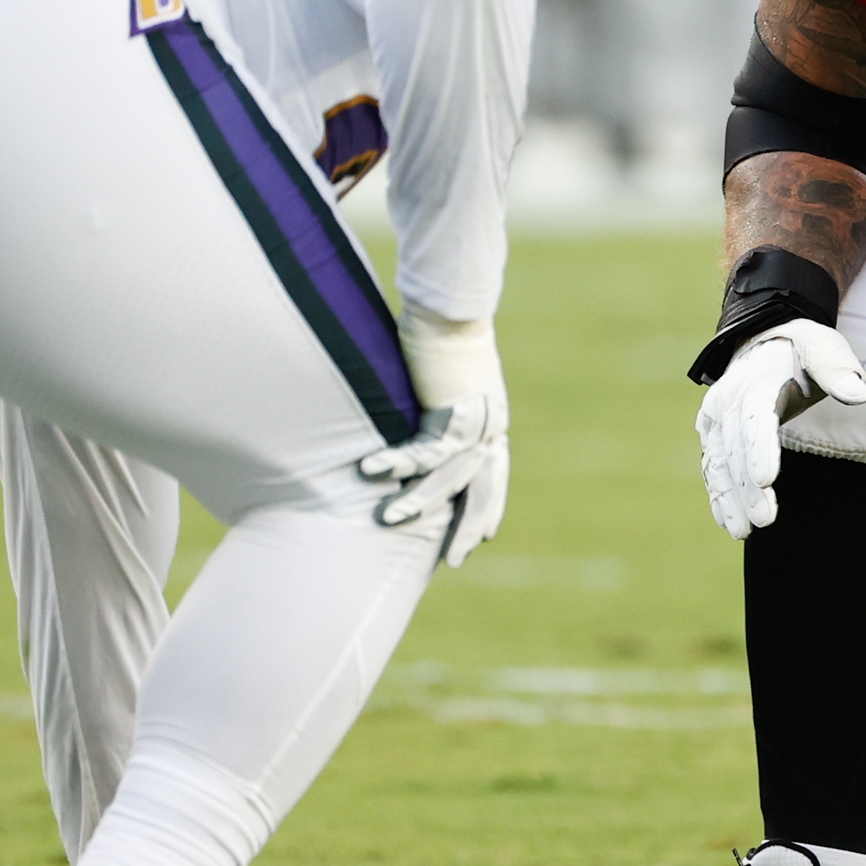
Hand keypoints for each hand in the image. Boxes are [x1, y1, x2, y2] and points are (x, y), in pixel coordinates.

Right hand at [361, 308, 508, 567]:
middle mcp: (490, 426)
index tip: (485, 535)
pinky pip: (423, 449)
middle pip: (482, 488)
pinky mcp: (451, 409)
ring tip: (389, 521)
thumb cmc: (443, 333)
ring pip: (448, 477)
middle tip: (456, 562)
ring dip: (418, 502)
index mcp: (493, 420)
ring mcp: (474, 420)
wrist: (453, 304)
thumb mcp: (447, 379)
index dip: (490, 505)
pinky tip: (370, 472)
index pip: (495, 473)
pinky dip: (397, 463)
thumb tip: (421, 416)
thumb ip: (441, 406)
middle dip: (469, 527)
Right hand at [694, 321, 865, 539]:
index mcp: (756, 380)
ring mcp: (716, 418)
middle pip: (736, 447)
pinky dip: (718, 495)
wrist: (765, 342)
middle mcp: (729, 399)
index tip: (766, 480)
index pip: (755, 416)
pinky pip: (713, 467)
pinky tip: (727, 523)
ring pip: (720, 462)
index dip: (759, 449)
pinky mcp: (711, 432)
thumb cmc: (802, 349)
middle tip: (764, 518)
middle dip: (747, 485)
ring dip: (730, 498)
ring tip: (743, 531)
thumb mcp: (823, 347)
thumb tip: (863, 395)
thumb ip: (838, 370)